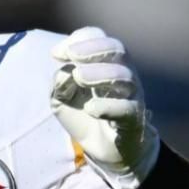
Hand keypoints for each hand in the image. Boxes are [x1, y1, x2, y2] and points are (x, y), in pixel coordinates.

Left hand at [49, 27, 159, 188]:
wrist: (106, 150)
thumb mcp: (62, 98)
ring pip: (124, 76)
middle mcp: (122, 74)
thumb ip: (59, 83)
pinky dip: (107, 106)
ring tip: (79, 77)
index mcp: (106, 63)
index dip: (80, 40)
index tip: (55, 54)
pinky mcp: (133, 120)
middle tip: (73, 56)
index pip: (101, 39)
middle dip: (94, 49)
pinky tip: (90, 108)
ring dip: (100, 73)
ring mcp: (131, 96)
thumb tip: (64, 73)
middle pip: (118, 50)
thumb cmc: (85, 116)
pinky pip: (127, 109)